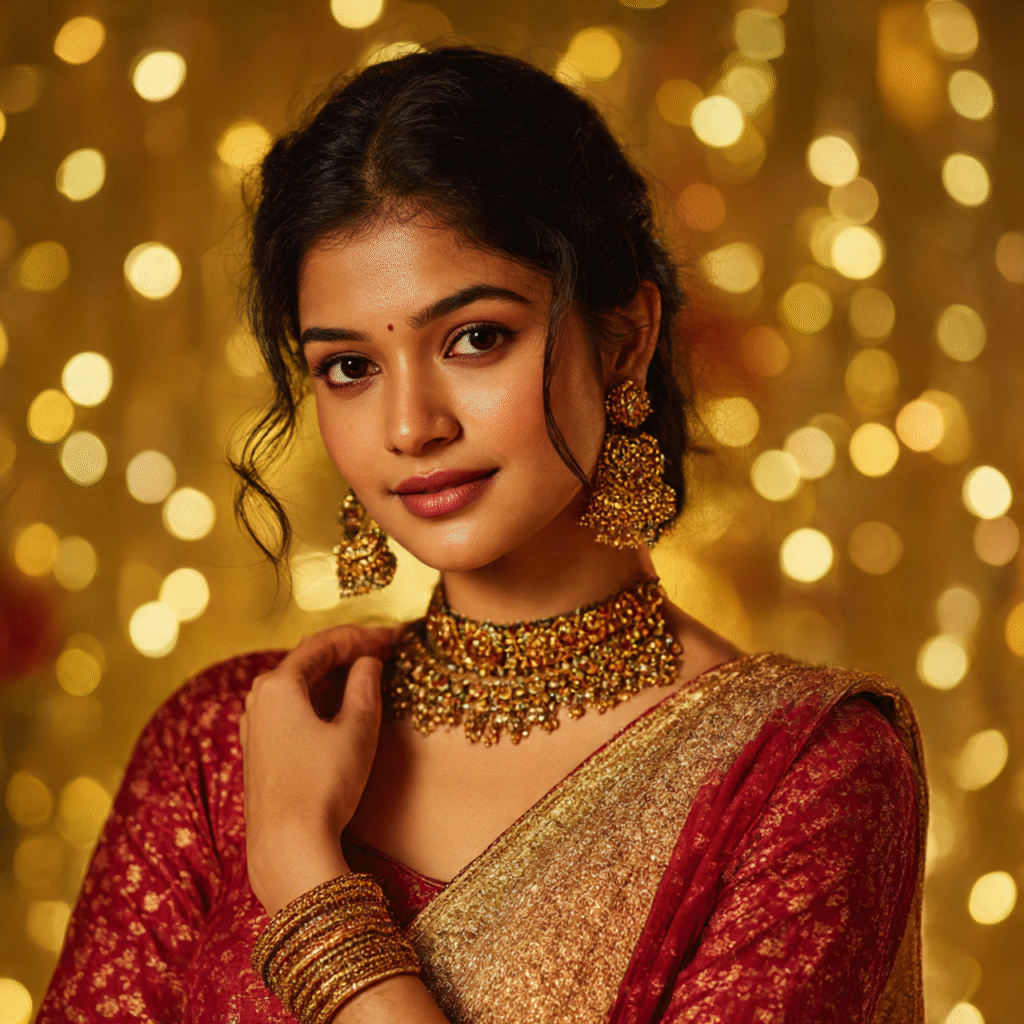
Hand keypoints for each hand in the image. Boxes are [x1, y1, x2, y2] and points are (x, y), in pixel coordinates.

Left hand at [240, 624, 401, 915]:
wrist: (287, 847)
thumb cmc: (323, 785)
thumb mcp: (357, 730)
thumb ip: (365, 686)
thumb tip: (368, 662)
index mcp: (278, 684)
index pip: (325, 643)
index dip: (364, 637)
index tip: (396, 637)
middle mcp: (258, 698)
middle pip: (309, 660)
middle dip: (349, 651)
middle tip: (387, 649)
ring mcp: (255, 726)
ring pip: (299, 685)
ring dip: (335, 675)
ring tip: (370, 672)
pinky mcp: (260, 751)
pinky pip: (292, 708)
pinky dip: (320, 698)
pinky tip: (342, 705)